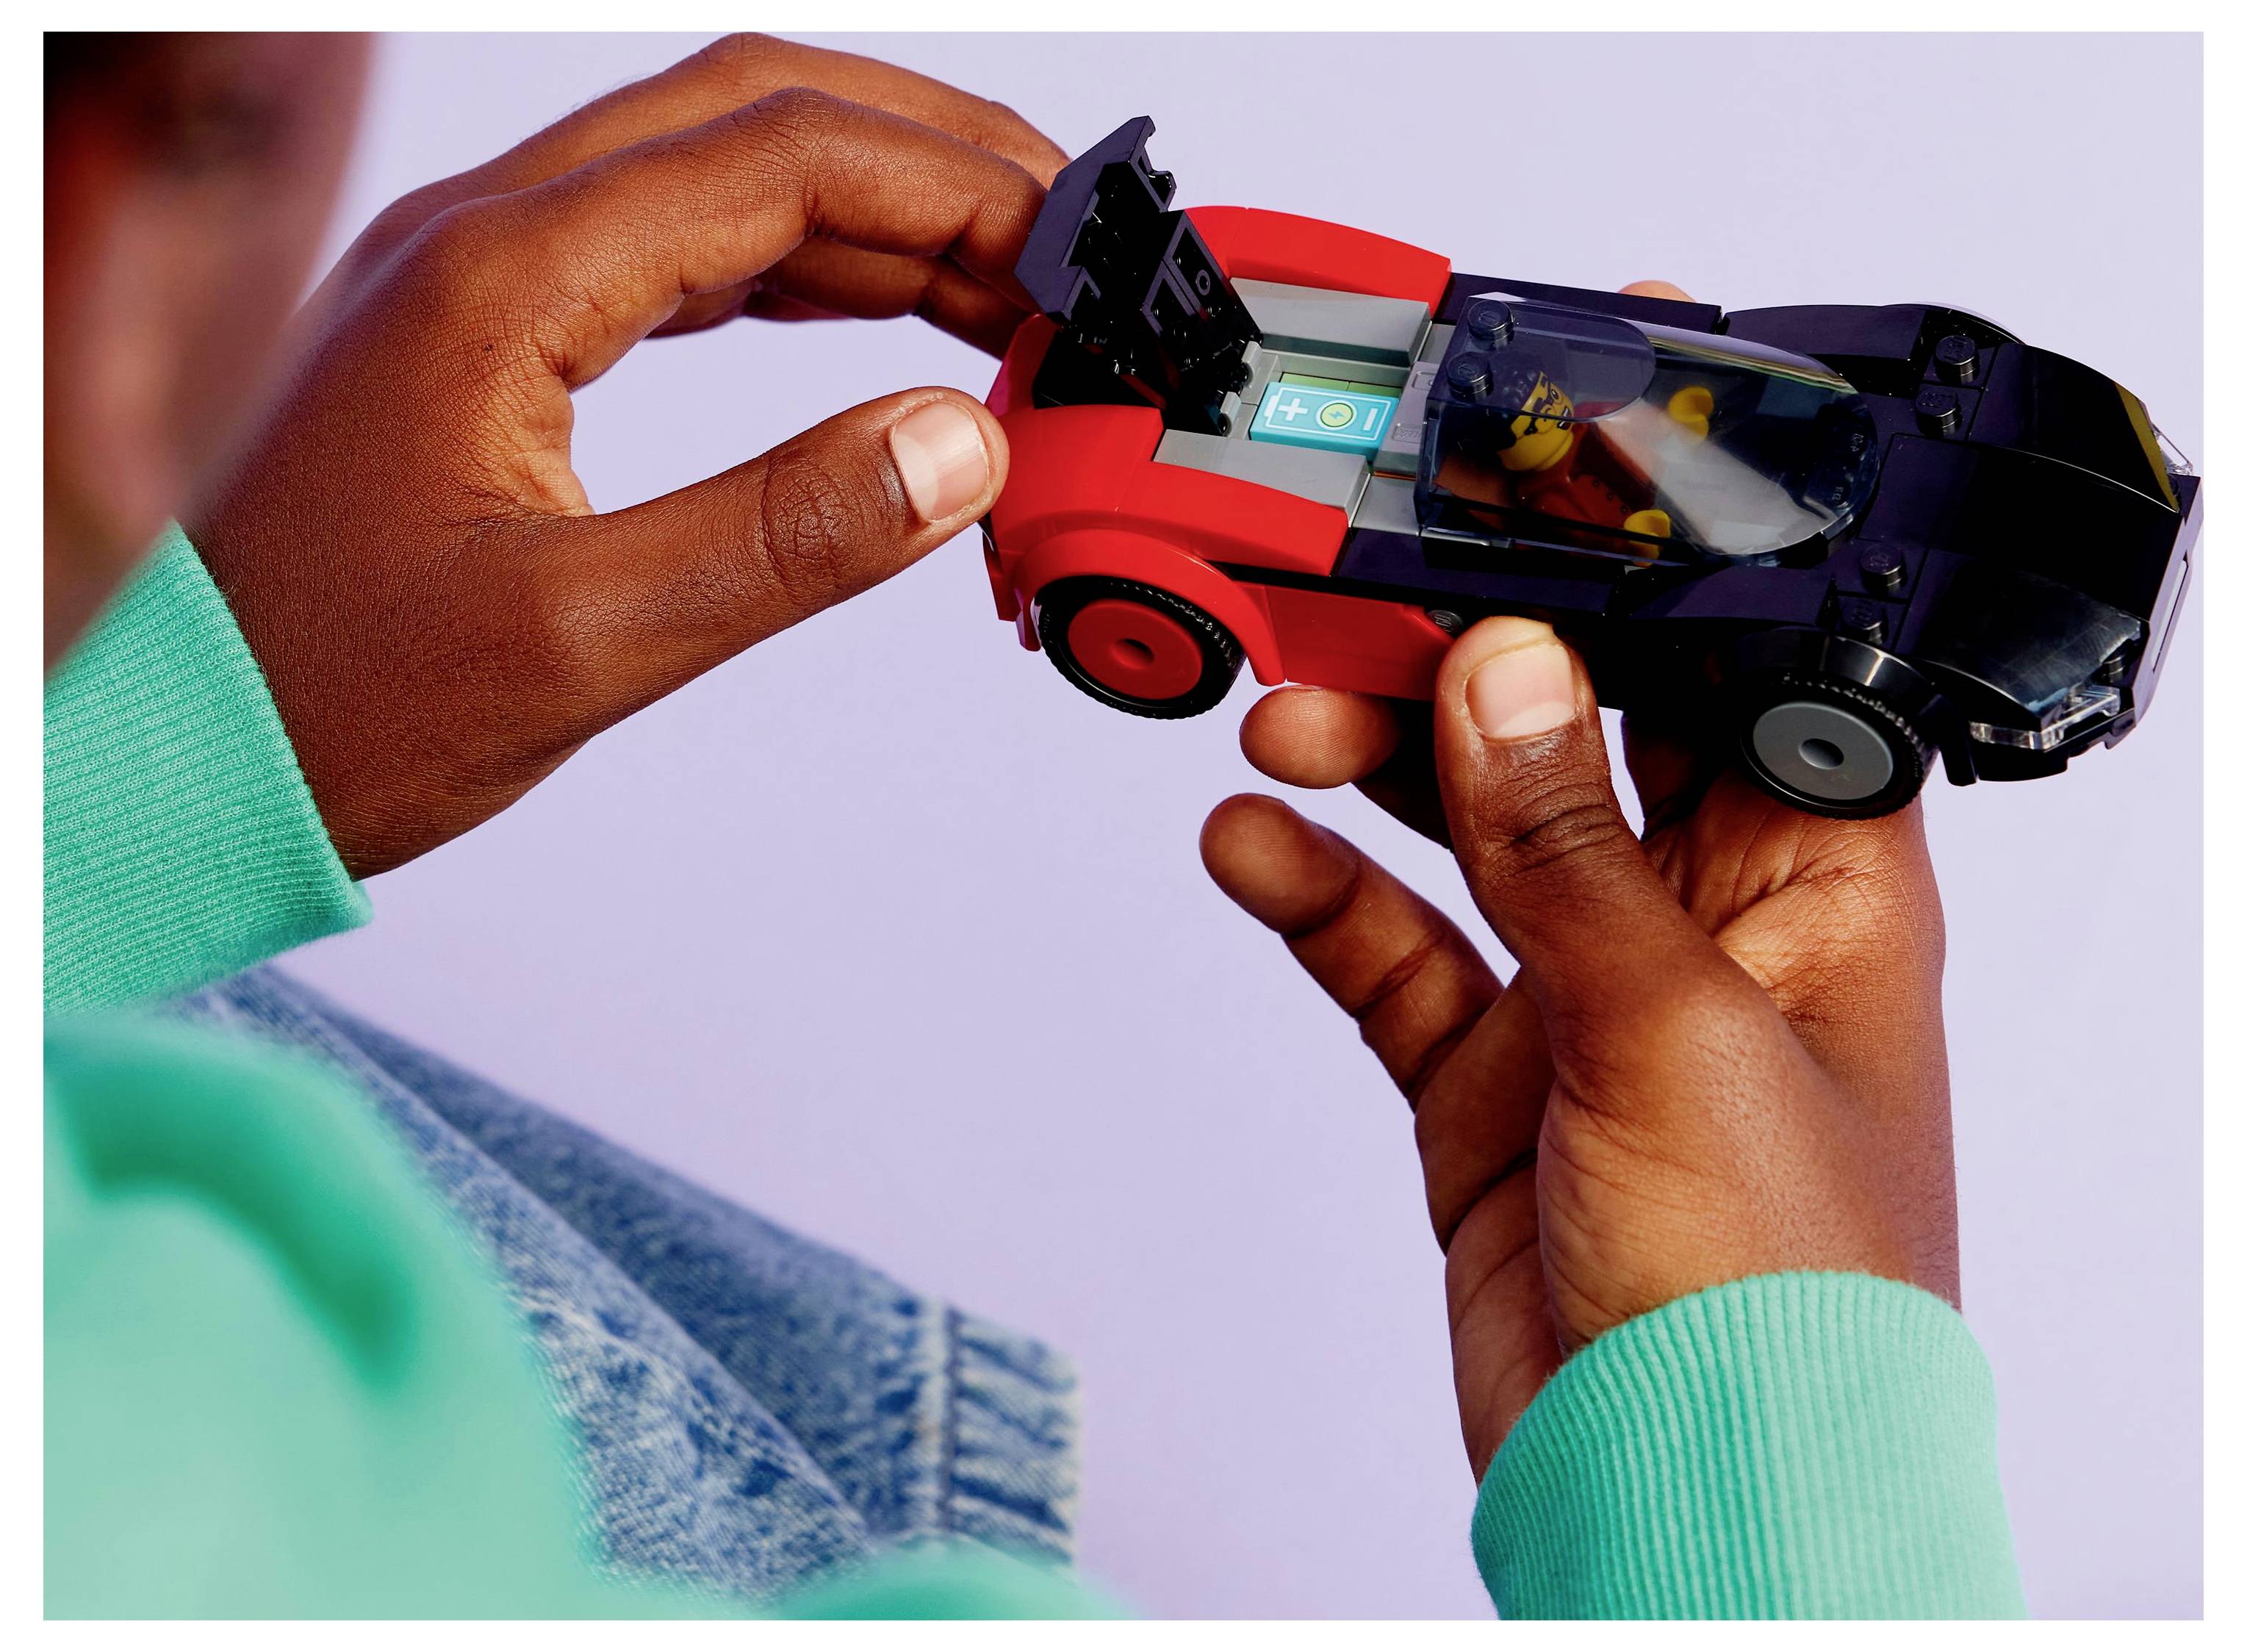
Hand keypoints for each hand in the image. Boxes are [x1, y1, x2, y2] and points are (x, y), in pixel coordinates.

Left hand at [190, 37, 1068, 875]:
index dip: (952, 189)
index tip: (1075, 254)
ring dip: (870, 208)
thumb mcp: (578, 643)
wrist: (183, 760)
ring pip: (714, 172)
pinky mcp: (486, 338)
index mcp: (502, 279)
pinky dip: (795, 267)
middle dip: (930, 159)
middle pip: (752, 113)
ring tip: (1004, 287)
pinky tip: (875, 319)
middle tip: (1067, 239)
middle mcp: (484, 239)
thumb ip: (785, 536)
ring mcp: (479, 279)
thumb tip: (965, 446)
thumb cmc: (335, 709)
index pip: (777, 156)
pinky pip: (669, 251)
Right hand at [1203, 589, 1957, 1473]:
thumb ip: (1571, 847)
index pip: (1729, 687)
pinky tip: (1254, 847)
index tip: (1506, 527)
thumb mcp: (1672, 1032)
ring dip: (1373, 771)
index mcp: (1814, 889)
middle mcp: (1703, 927)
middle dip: (1463, 675)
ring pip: (1468, 837)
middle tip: (1346, 615)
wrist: (1687, 1501)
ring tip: (1280, 724)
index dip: (1629, 600)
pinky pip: (1393, 955)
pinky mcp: (1488, 1080)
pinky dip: (1321, 897)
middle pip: (1574, 744)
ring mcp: (1585, 1002)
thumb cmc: (1776, 1298)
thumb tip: (1506, 668)